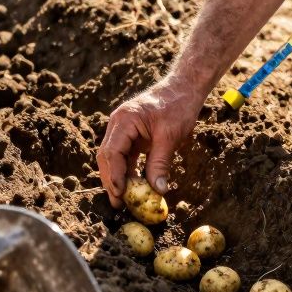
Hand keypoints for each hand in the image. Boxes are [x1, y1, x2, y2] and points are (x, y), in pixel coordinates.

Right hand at [97, 79, 204, 207]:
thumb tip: (157, 190)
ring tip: (124, 200)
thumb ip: (160, 162)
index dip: (113, 175)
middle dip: (111, 181)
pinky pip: (126, 156)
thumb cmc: (178, 106)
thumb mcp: (170, 136)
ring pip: (115, 158)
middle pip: (107, 157)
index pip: (111, 152)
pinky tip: (134, 186)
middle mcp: (119, 124)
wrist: (184, 88)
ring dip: (119, 178)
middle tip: (118, 204)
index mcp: (124, 120)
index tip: (120, 194)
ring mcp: (124, 129)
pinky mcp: (133, 135)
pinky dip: (129, 171)